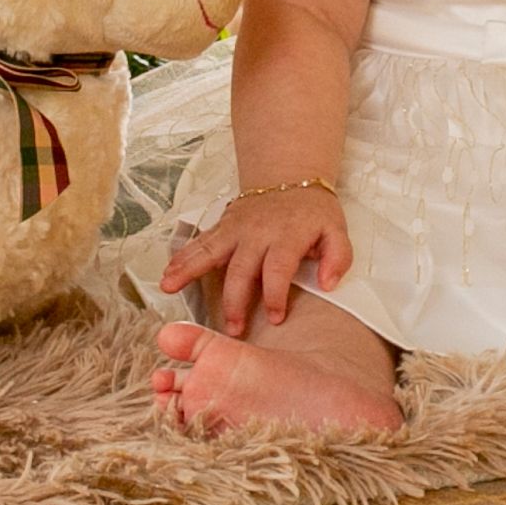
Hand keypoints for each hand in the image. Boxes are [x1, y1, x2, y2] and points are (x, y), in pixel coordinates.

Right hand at [157, 186, 352, 334]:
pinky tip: (167, 271)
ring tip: (169, 286)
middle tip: (232, 328)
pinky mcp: (223, 225)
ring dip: (189, 269)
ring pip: (210, 250)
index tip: (275, 317)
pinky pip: (200, 241)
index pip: (278, 268)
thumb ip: (338, 257)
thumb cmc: (313, 211)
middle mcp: (257, 232)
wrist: (291, 176)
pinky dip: (182, 255)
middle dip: (235, 300)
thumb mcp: (336, 230)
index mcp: (287, 235)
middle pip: (241, 268)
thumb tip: (329, 283)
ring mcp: (236, 228)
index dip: (276, 295)